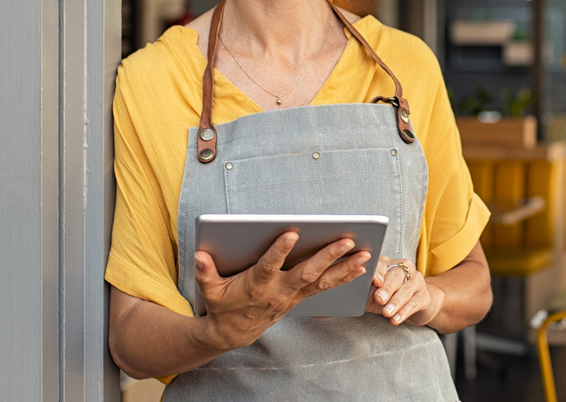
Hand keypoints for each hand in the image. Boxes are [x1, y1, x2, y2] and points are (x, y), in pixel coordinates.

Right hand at [194, 232, 370, 349]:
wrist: (234, 333)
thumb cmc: (222, 305)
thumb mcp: (209, 290)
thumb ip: (205, 273)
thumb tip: (200, 255)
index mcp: (257, 285)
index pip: (269, 266)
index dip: (279, 251)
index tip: (292, 233)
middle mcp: (279, 291)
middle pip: (307, 272)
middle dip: (328, 256)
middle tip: (347, 240)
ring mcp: (293, 295)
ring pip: (323, 280)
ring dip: (345, 267)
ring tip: (365, 253)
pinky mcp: (301, 297)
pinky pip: (326, 287)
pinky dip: (344, 277)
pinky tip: (361, 267)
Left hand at [367, 256, 441, 326]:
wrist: (414, 304)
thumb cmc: (388, 297)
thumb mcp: (374, 293)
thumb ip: (366, 292)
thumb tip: (352, 296)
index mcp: (389, 264)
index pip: (383, 265)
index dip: (379, 273)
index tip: (375, 282)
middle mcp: (404, 268)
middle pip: (396, 276)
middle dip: (387, 288)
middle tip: (379, 299)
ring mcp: (416, 281)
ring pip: (406, 290)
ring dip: (395, 302)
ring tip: (387, 313)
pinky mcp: (424, 296)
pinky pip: (414, 303)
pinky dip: (403, 312)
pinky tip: (396, 319)